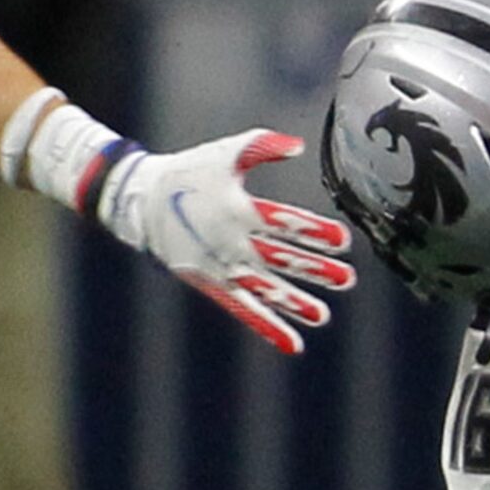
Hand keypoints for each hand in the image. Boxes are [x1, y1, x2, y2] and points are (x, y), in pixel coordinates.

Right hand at [93, 131, 355, 354]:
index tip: (342, 241)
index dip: (312, 231)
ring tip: (322, 315)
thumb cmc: (191, 172)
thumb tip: (298, 147)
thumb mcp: (224, 154)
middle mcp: (229, 241)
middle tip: (346, 279)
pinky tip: (292, 343)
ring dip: (293, 303)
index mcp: (235, 208)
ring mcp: (219, 266)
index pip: (281, 222)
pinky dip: (266, 326)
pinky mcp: (211, 284)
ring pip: (262, 289)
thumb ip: (261, 147)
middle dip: (313, 270)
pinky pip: (242, 309)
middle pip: (277, 259)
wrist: (143, 201)